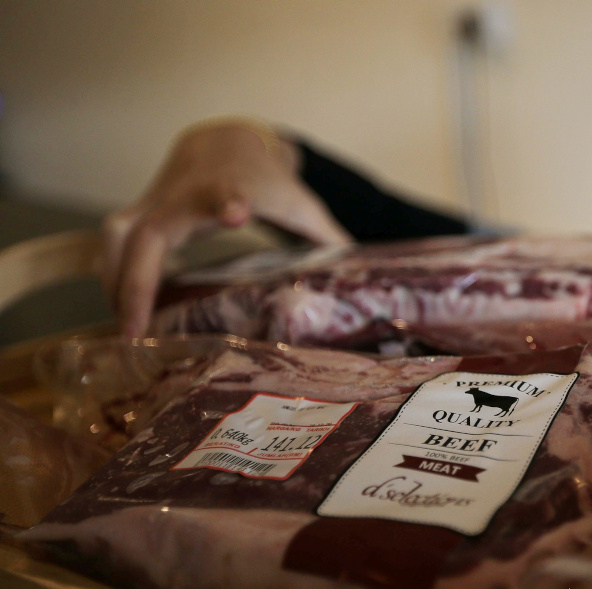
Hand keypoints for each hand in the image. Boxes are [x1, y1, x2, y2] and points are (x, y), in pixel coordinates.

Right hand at [102, 120, 351, 336]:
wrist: (229, 140)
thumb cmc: (270, 180)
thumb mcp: (303, 206)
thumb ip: (328, 240)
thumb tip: (361, 274)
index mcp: (234, 188)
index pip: (228, 190)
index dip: (229, 201)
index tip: (236, 212)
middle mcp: (186, 193)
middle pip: (149, 230)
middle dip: (138, 278)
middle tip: (136, 329)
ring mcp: (157, 199)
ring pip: (117, 235)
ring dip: (115, 282)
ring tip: (126, 328)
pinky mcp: (141, 210)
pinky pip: (114, 242)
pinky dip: (114, 276)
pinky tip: (121, 311)